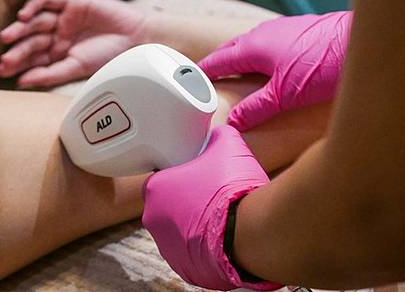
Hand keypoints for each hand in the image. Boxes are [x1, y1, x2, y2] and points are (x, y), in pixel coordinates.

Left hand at [0, 0, 147, 87]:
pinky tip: (24, 16)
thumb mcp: (76, 68)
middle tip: (5, 59)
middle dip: (17, 49)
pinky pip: (47, 0)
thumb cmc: (109, 57)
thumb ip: (49, 74)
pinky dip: (34, 6)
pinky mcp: (71, 1)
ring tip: (8, 38)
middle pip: (31, 39)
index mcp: (58, 53)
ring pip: (35, 21)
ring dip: (20, 29)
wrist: (136, 39)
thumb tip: (21, 82)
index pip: (32, 57)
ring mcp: (63, 17)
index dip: (18, 64)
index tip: (4, 72)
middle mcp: (57, 34)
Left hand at [142, 125, 280, 289]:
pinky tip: (223, 238)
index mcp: (155, 189)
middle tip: (212, 195)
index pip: (161, 179)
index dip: (180, 176)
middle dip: (187, 202)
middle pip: (168, 206)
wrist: (251, 232)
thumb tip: (219, 134)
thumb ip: (217, 136)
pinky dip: (205, 247)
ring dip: (195, 226)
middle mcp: (153, 221)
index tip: (198, 176)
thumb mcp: (227, 145)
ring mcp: (168, 249)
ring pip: (179, 232)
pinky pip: (193, 254)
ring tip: (221, 218)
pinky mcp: (186, 270)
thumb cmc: (233, 187)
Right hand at [199, 11, 351, 130]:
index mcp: (253, 47)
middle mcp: (263, 32)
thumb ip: (255, 109)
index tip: (191, 78)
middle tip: (208, 74)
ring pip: (251, 41)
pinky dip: (258, 50)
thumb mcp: (283, 96)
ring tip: (235, 68)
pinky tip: (269, 61)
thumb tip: (232, 123)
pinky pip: (268, 38)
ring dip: (239, 54)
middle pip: (232, 47)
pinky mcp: (299, 28)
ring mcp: (282, 27)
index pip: (219, 59)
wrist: (358, 41)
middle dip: (219, 60)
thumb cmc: (320, 67)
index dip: (204, 70)